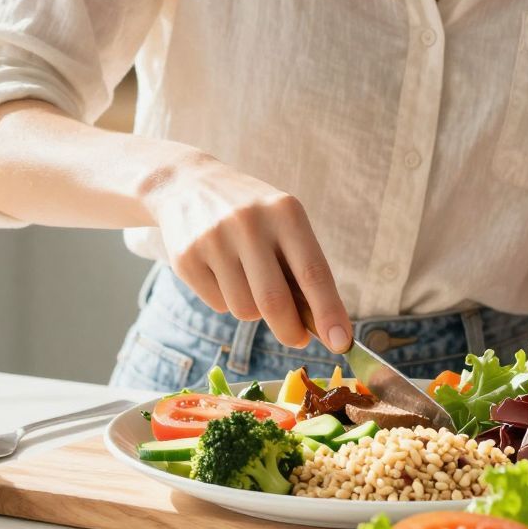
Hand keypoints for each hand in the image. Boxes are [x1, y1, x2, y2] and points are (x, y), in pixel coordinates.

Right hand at [141, 154, 351, 353]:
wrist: (188, 185)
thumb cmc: (253, 215)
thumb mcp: (283, 223)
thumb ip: (301, 268)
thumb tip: (322, 327)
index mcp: (284, 212)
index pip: (312, 272)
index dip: (329, 312)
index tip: (342, 343)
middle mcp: (248, 222)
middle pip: (274, 301)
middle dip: (291, 331)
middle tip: (298, 340)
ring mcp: (213, 240)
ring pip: (245, 310)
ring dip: (253, 309)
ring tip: (247, 279)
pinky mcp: (185, 258)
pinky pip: (218, 305)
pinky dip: (226, 300)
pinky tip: (220, 271)